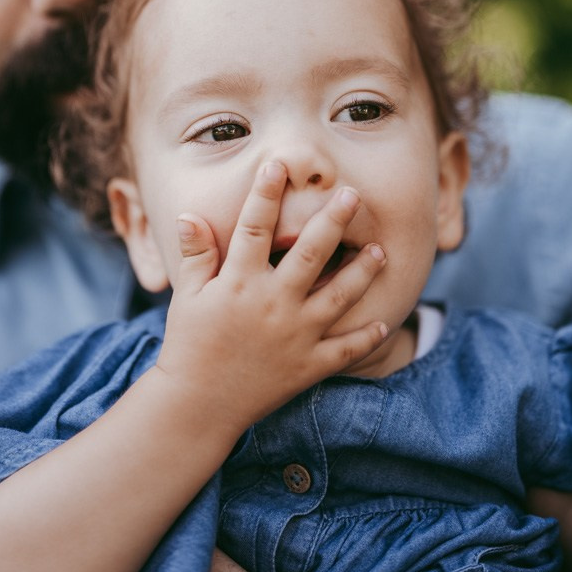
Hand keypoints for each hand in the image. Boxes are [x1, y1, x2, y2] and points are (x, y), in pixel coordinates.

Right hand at [158, 160, 387, 431]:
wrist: (198, 405)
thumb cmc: (189, 345)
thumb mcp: (186, 296)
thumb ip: (194, 255)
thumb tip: (189, 214)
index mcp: (239, 282)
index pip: (255, 227)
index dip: (265, 193)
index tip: (278, 166)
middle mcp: (272, 304)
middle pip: (311, 253)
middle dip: (334, 220)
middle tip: (353, 195)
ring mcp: (295, 336)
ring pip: (339, 296)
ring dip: (363, 271)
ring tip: (380, 250)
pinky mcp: (308, 366)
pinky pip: (345, 350)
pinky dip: (367, 337)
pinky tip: (385, 322)